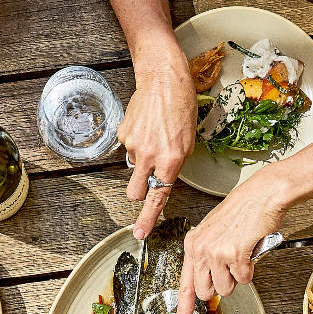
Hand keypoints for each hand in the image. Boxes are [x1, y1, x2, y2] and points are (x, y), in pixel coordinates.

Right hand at [119, 58, 195, 239]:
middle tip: (147, 175)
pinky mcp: (123, 134)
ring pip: (133, 166)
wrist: (163, 80)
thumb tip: (162, 180)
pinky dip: (136, 141)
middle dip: (138, 191)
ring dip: (141, 158)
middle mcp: (150, 156)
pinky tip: (146, 126)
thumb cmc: (182, 108)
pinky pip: (128, 148)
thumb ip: (175, 166)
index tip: (140, 234)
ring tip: (154, 136)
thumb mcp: (189, 142)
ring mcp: (133, 145)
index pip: (157, 198)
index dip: (147, 219)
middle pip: (134, 192)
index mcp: (171, 160)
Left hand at [175, 171, 285, 313]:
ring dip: (237, 277)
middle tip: (230, 270)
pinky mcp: (234, 254)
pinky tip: (249, 252)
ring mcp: (216, 252)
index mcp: (192, 243)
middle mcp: (200, 249)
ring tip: (240, 255)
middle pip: (206, 292)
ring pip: (226, 288)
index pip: (185, 284)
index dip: (184, 308)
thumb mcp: (213, 232)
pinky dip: (250, 270)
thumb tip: (209, 281)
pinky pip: (244, 279)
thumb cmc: (242, 211)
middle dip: (220, 286)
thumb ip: (206, 256)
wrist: (262, 195)